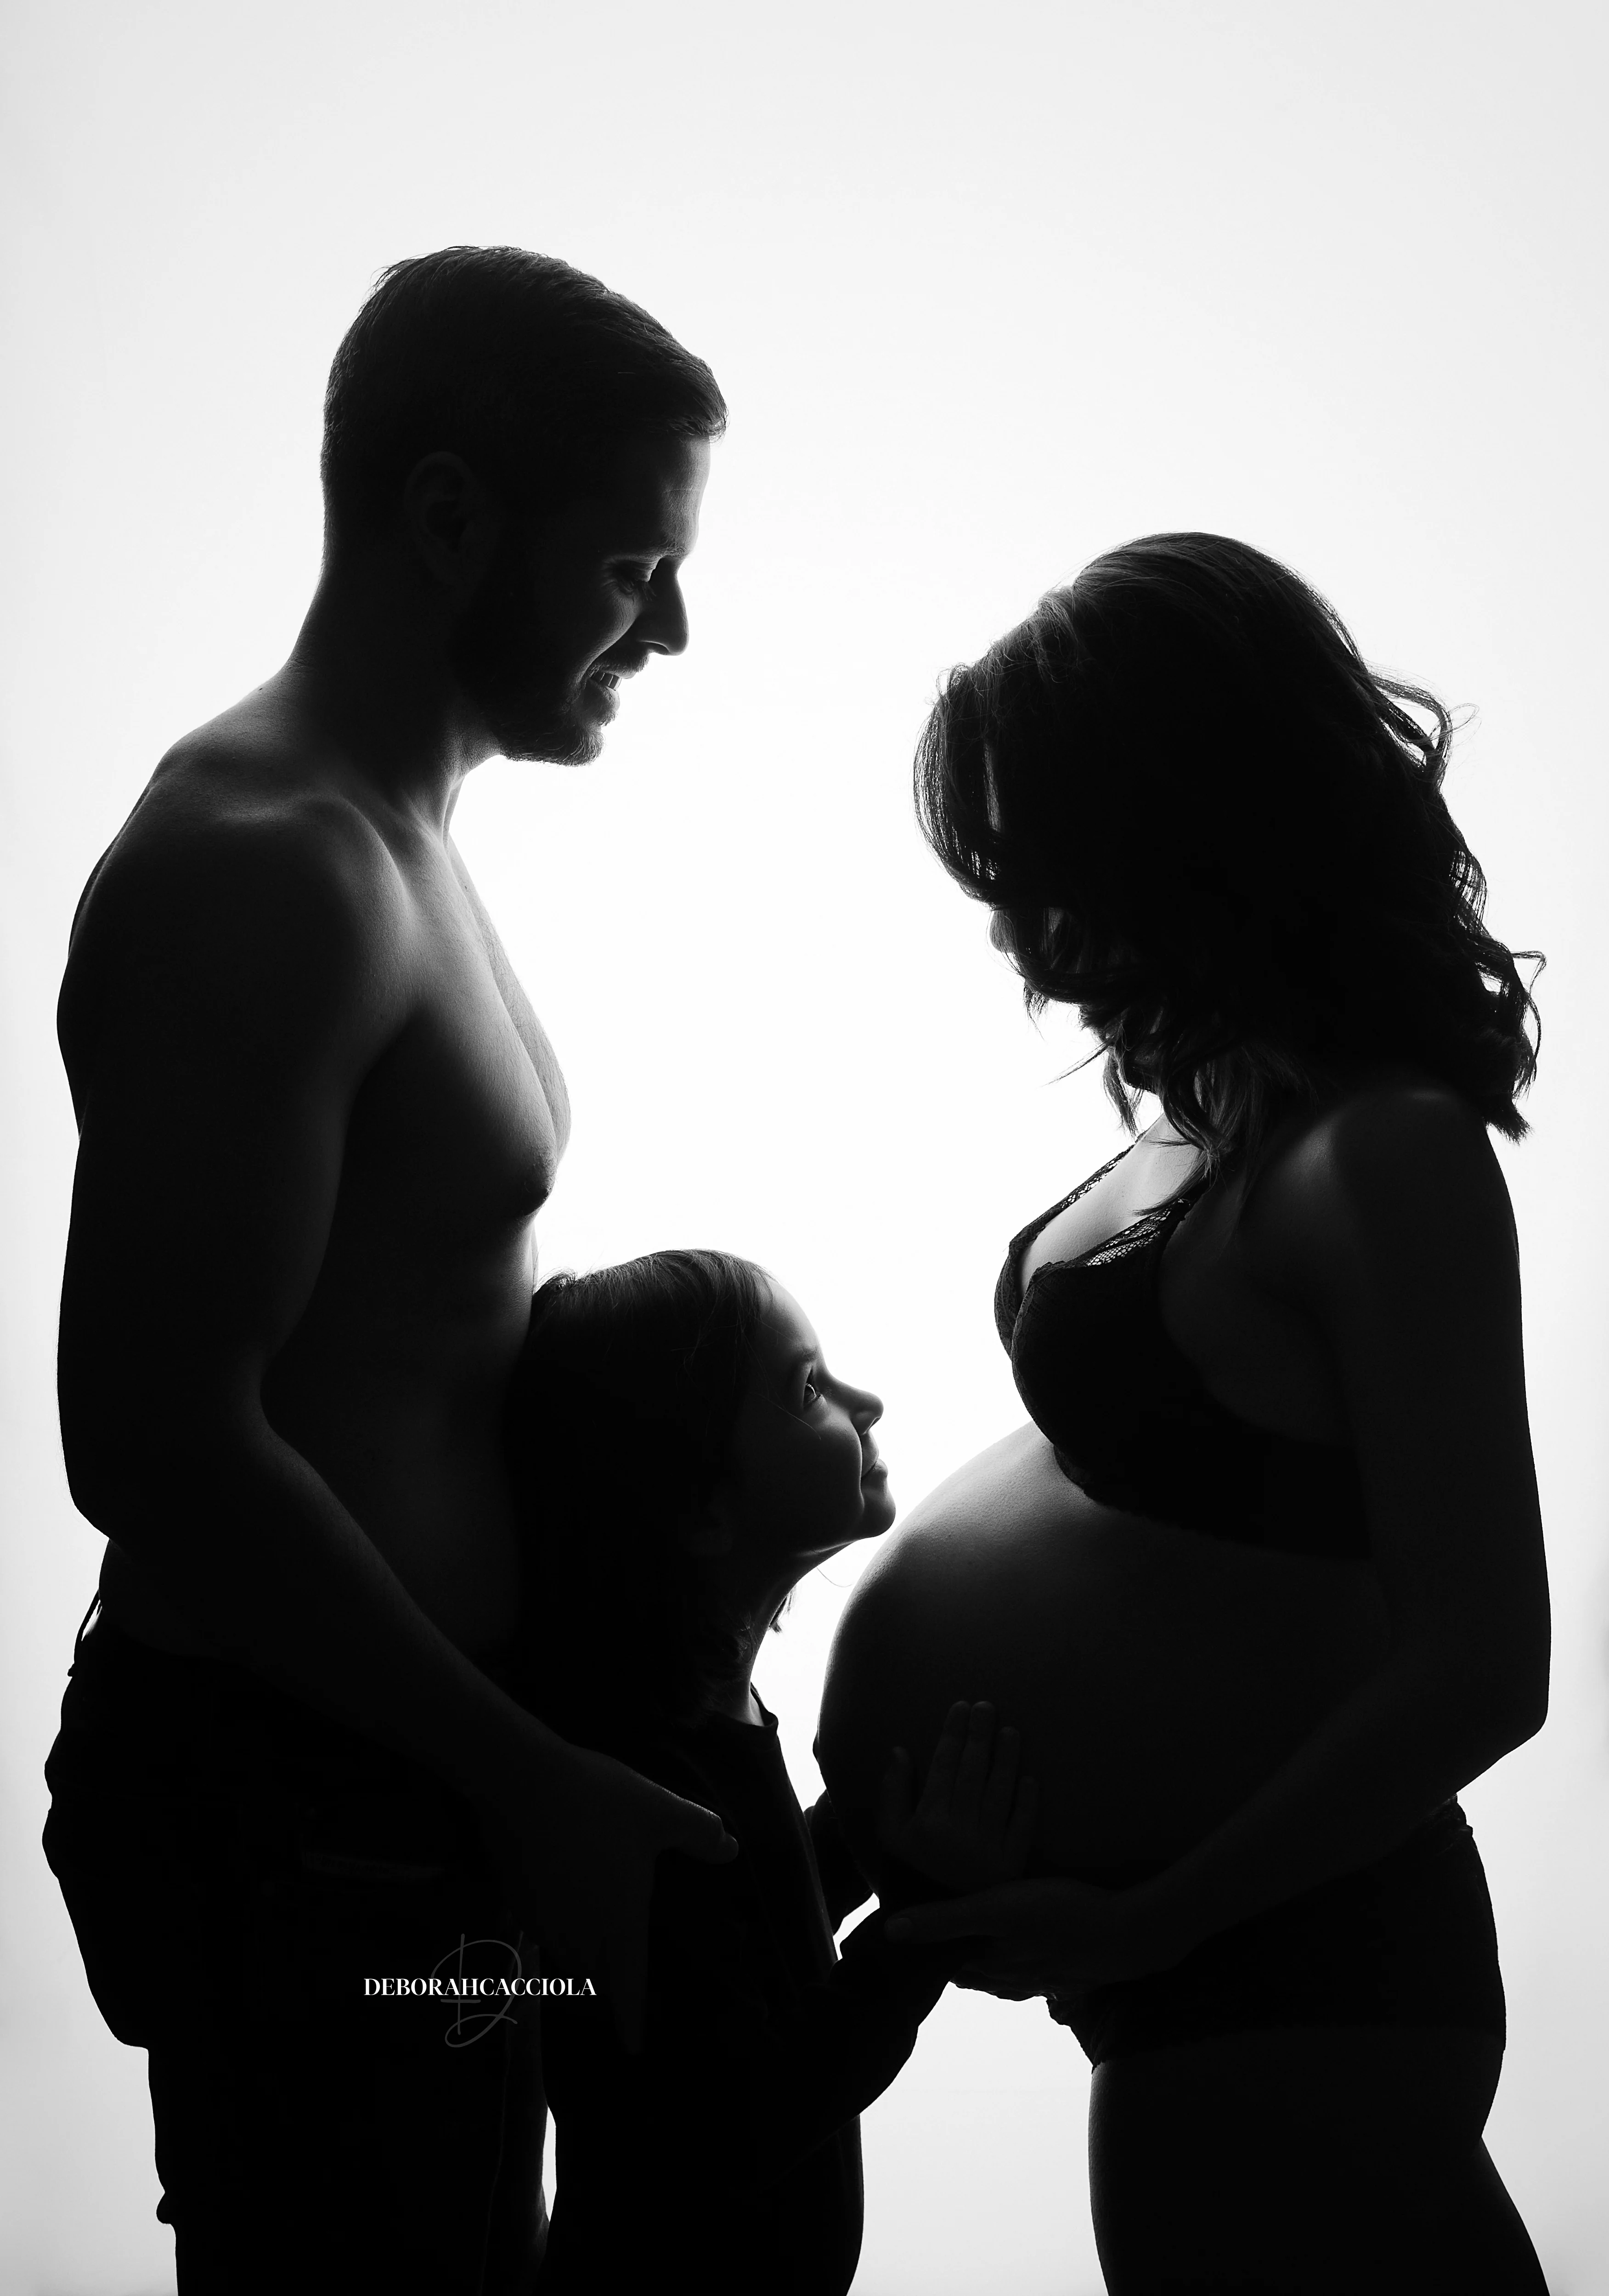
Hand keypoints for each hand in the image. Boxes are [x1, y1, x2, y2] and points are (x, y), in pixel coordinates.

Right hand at [503, 1738, 736, 2054]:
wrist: (520, 1781)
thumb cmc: (598, 1801)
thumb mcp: (659, 1810)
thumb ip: (698, 1832)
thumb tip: (731, 1850)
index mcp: (618, 1922)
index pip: (628, 1986)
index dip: (631, 2020)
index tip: (633, 2049)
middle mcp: (579, 1933)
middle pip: (595, 1978)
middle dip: (608, 1990)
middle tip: (620, 1993)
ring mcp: (542, 1920)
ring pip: (566, 1957)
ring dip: (581, 1962)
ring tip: (593, 1954)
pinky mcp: (515, 1899)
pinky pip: (540, 1931)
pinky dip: (555, 1931)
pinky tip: (560, 1907)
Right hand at [878, 1701, 1038, 1892]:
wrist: (937, 1923)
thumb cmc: (912, 1869)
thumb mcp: (891, 1835)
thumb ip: (892, 1791)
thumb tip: (898, 1750)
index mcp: (929, 1819)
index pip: (943, 1765)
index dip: (952, 1733)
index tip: (960, 1706)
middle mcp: (959, 1830)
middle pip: (973, 1772)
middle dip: (979, 1735)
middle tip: (987, 1705)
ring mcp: (987, 1847)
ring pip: (1000, 1793)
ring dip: (1006, 1760)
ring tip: (1011, 1731)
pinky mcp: (1010, 1865)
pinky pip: (1022, 1828)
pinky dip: (1027, 1804)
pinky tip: (1031, 1780)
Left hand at [884, 1873, 1188, 1996]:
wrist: (1129, 1936)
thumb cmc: (1060, 1915)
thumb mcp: (996, 1908)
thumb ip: (946, 1919)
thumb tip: (893, 1931)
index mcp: (989, 1966)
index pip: (943, 1966)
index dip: (925, 1955)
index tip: (909, 1944)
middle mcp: (1012, 1981)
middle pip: (970, 1973)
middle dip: (951, 1959)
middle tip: (935, 1940)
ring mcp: (1043, 1981)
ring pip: (1002, 1977)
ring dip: (985, 1963)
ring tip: (973, 1947)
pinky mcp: (1069, 1975)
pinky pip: (1033, 1976)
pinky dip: (1020, 1966)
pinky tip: (1027, 1957)